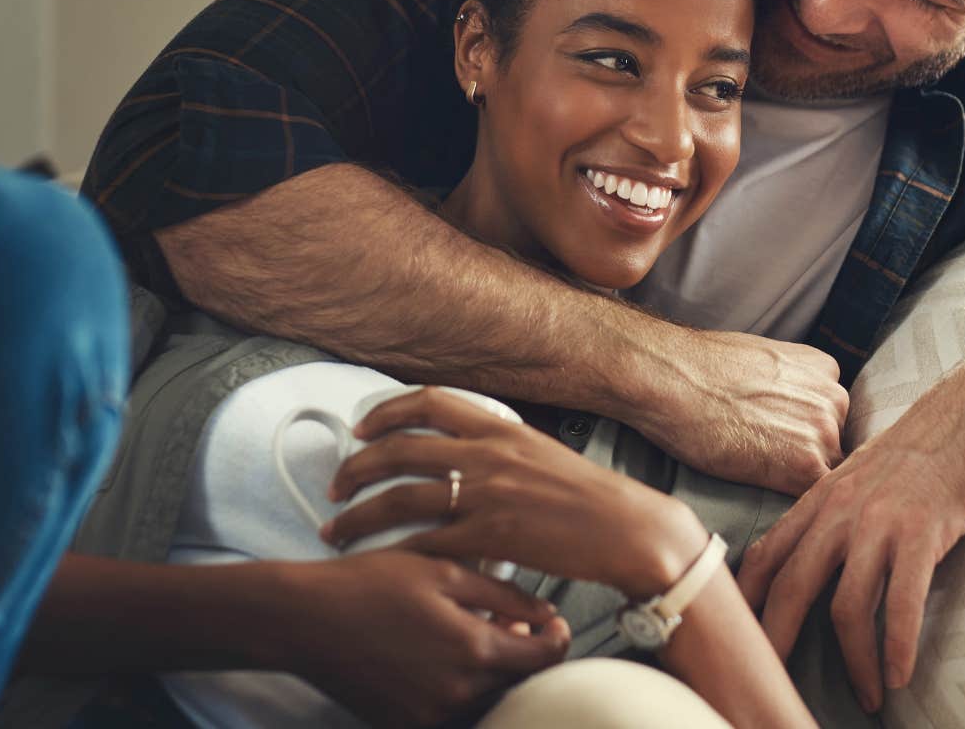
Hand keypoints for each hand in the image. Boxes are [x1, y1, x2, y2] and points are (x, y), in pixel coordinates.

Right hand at [265, 549, 570, 727]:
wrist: (303, 619)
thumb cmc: (370, 584)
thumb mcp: (443, 572)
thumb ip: (503, 595)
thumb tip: (545, 614)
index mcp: (474, 652)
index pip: (544, 658)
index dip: (555, 637)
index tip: (550, 621)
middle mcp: (458, 694)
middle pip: (519, 683)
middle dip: (523, 653)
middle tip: (510, 622)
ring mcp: (430, 716)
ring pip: (487, 698)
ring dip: (492, 671)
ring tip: (472, 633)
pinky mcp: (405, 724)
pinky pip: (453, 710)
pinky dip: (460, 686)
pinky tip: (442, 654)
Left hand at [324, 387, 709, 597]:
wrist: (629, 530)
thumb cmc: (593, 500)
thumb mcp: (544, 456)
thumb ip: (502, 452)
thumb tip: (469, 456)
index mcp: (502, 428)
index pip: (430, 403)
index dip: (386, 413)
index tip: (361, 429)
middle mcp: (488, 455)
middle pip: (400, 450)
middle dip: (356, 466)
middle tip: (335, 485)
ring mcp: (487, 495)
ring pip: (400, 498)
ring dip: (359, 514)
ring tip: (335, 529)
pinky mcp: (490, 536)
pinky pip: (426, 541)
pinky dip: (396, 550)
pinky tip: (380, 560)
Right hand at [631, 329, 848, 496]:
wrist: (674, 380)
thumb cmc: (701, 368)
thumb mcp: (762, 360)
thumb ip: (790, 383)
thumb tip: (786, 406)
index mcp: (824, 369)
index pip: (834, 413)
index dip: (810, 433)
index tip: (787, 443)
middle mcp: (833, 398)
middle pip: (837, 443)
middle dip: (810, 455)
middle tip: (770, 462)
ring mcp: (824, 432)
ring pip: (829, 472)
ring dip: (802, 480)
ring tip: (761, 477)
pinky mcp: (806, 465)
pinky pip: (815, 495)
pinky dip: (797, 503)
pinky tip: (766, 494)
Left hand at [736, 341, 964, 713]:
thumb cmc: (931, 444)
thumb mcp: (867, 473)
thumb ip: (840, 510)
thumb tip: (823, 555)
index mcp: (823, 496)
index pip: (768, 554)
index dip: (748, 602)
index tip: (740, 639)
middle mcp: (842, 509)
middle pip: (792, 588)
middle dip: (779, 644)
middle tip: (777, 686)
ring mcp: (881, 520)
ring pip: (847, 607)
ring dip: (856, 663)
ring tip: (869, 696)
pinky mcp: (924, 531)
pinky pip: (903, 603)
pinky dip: (899, 647)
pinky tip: (901, 676)